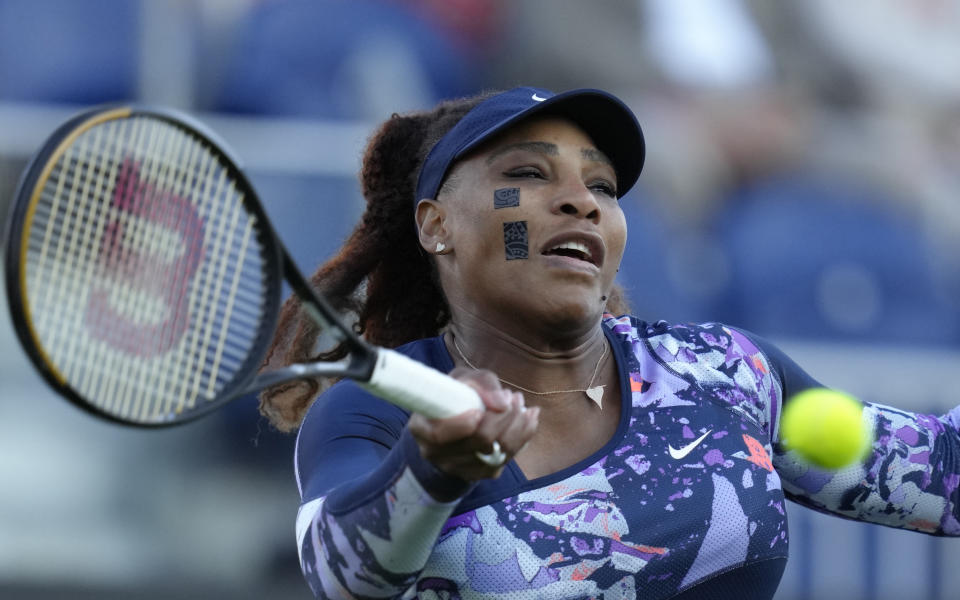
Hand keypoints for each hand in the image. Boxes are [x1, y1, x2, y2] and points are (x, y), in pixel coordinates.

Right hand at [407, 367, 539, 480]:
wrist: (456, 419)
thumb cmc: (457, 395)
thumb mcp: (464, 379)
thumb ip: (482, 383)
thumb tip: (502, 402)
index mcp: (421, 428)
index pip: (439, 435)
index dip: (461, 424)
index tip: (479, 410)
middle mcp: (436, 453)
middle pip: (478, 442)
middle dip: (503, 417)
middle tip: (513, 396)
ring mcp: (457, 468)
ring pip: (497, 453)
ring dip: (517, 425)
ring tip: (521, 404)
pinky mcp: (478, 474)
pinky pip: (506, 460)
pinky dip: (523, 437)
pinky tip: (528, 419)